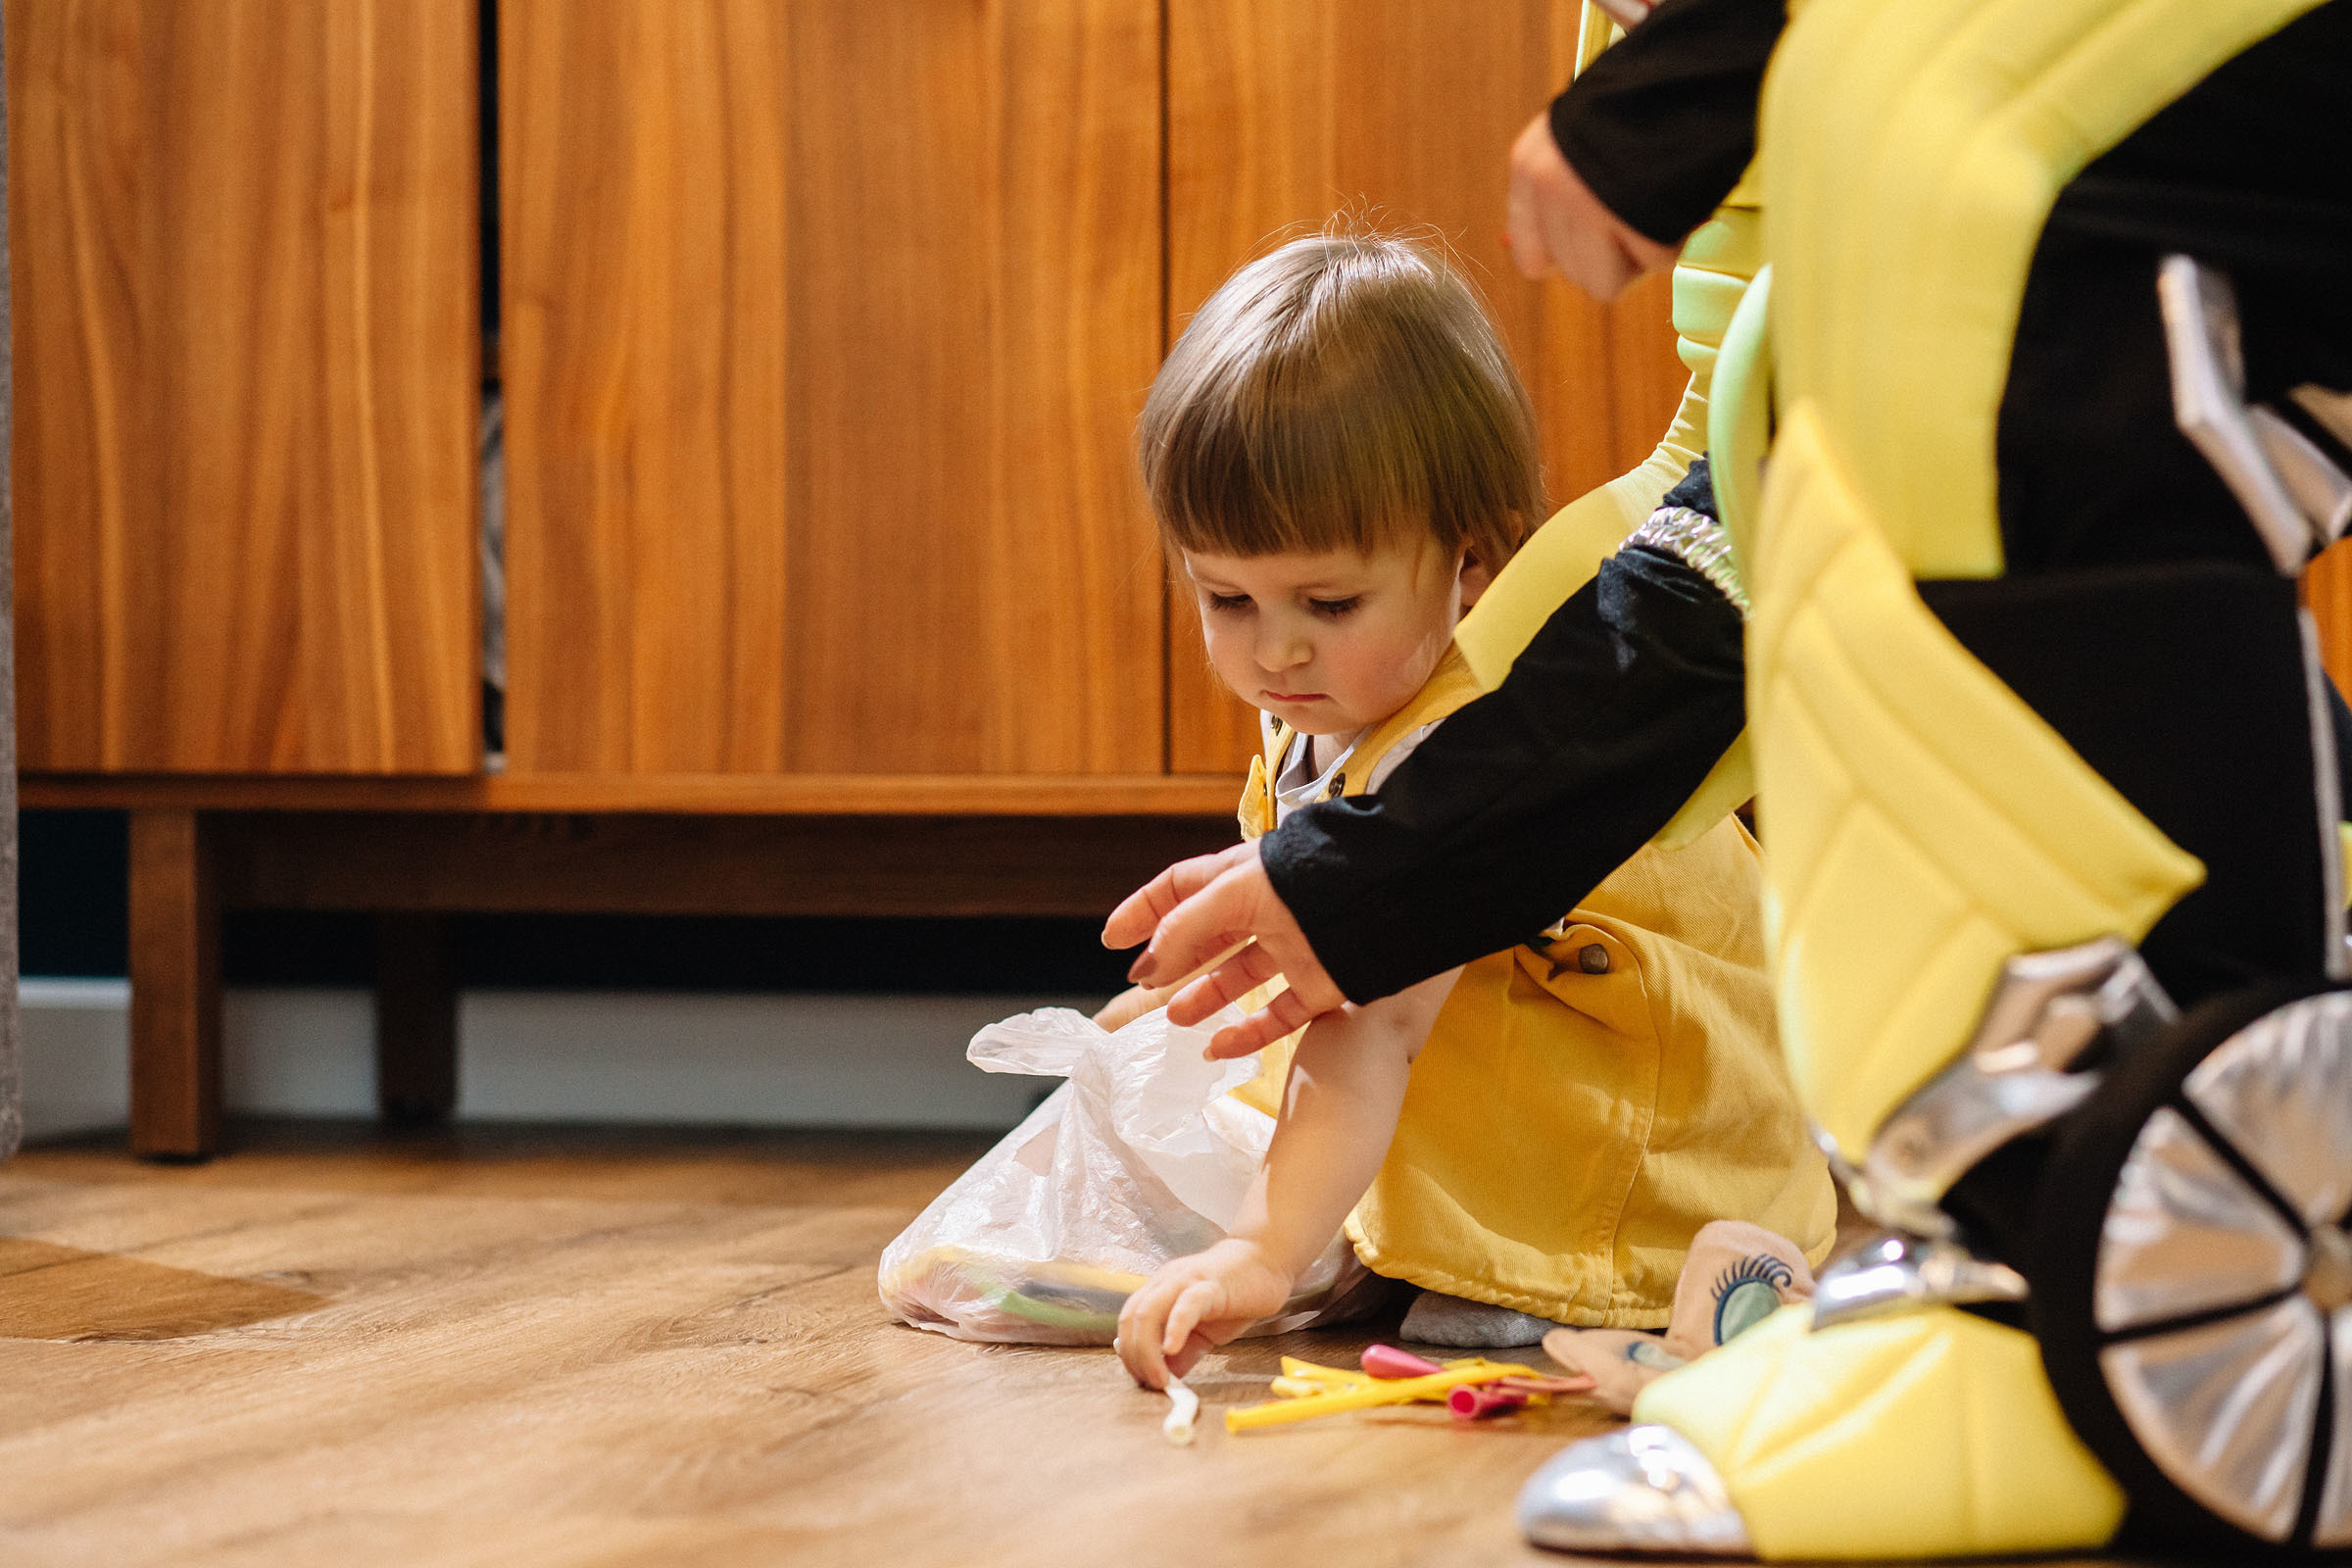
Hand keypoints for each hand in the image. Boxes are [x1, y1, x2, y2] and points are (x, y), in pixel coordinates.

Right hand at [1101, 841, 1348, 1057]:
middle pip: (1207, 936)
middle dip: (1172, 959)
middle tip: (1142, 984)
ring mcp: (1295, 947)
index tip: (1112, 940)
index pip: (1179, 889)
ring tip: (1175, 1018)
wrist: (1386, 898)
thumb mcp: (1233, 892)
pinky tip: (1217, 1047)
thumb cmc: (1305, 880)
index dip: (1144, 911)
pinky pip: (1278, 1015)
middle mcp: (1266, 910)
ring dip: (1205, 997)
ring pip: (1240, 977)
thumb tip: (1149, 968)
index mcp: (1241, 875)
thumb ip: (1185, 928)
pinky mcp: (1323, 984)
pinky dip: (1247, 1034)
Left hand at [1116, 1238, 1293, 1388]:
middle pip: (1132, 1318)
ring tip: (1160, 1377)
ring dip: (1147, 1350)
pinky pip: (1186, 1304)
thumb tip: (1169, 1376)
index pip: (1129, 1321)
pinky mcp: (1210, 1284)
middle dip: (1135, 1356)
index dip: (1130, 1353)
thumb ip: (1186, 1351)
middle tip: (1150, 1383)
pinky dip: (1174, 1328)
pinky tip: (1172, 1349)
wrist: (1267, 1260)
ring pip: (1149, 1311)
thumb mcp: (1205, 1330)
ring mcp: (1186, 1280)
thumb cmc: (1236, 1293)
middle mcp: (1166, 1282)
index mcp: (1160, 1291)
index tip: (1142, 1379)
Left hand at [1505, 109, 1675, 299]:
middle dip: (1608, 253)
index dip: (1567, 252)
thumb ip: (1550, 196)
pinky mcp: (1638, 228)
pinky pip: (1653, 264)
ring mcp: (1592, 212)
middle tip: (1634, 213)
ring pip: (1605, 282)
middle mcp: (1552, 191)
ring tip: (1652, 211)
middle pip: (1573, 272)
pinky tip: (1674, 205)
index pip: (1530, 255)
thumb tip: (1522, 254)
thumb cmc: (1635, 102)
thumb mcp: (1574, 138)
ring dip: (1636, 254)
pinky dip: (1671, 243)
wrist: (1686, 79)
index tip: (1592, 240)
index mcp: (1530, 167)